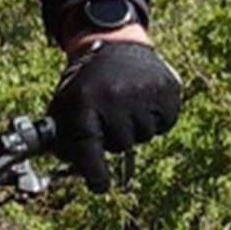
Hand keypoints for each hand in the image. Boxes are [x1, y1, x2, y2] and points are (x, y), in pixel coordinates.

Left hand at [48, 36, 181, 189]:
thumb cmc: (88, 81)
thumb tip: (66, 164)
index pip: (90, 147)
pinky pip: (164, 124)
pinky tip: (144, 100)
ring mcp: (143, 93)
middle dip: (115, 137)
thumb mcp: (68, 102)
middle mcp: (115, 97)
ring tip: (127, 103)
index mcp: (86, 101)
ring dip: (136, 127)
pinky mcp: (166, 90)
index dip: (95, 172)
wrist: (115, 43)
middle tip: (110, 115)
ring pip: (144, 136)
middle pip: (120, 145)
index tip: (99, 186)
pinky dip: (156, 119)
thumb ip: (63, 135)